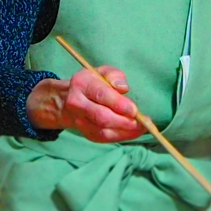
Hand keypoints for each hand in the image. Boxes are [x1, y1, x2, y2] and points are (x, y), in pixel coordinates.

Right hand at [26, 66, 143, 142]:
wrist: (67, 99)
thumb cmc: (92, 83)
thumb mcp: (102, 72)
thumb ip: (114, 75)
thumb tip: (123, 88)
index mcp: (81, 84)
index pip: (101, 95)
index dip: (118, 104)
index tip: (134, 110)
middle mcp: (77, 104)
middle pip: (102, 117)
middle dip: (124, 121)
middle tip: (142, 122)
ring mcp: (80, 121)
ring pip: (103, 131)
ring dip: (126, 131)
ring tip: (143, 127)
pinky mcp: (86, 133)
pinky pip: (105, 138)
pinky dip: (122, 136)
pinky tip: (135, 132)